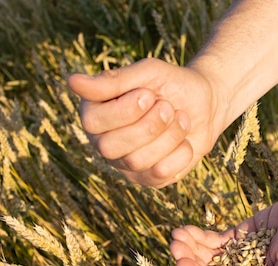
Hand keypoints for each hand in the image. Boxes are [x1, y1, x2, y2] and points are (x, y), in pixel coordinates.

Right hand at [67, 58, 223, 187]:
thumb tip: (72, 82)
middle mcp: (104, 142)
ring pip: (137, 161)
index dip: (125, 111)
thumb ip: (113, 81)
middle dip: (148, 125)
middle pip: (109, 147)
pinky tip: (185, 139)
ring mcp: (126, 164)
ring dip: (169, 136)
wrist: (206, 104)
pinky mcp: (149, 179)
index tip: (148, 94)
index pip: (92, 122)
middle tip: (168, 107)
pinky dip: (180, 153)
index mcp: (95, 113)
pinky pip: (160, 174)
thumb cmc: (171, 84)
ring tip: (180, 118)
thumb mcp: (147, 73)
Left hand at [170, 189, 277, 265]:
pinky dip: (201, 237)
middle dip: (192, 262)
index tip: (181, 264)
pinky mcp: (245, 236)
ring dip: (192, 248)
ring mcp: (247, 256)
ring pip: (212, 257)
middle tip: (174, 246)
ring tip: (175, 236)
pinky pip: (218, 241)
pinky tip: (185, 230)